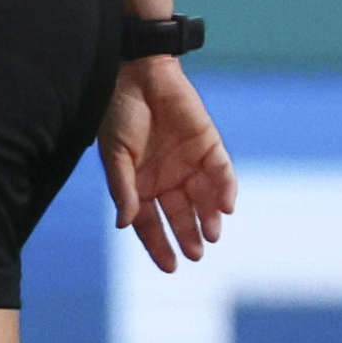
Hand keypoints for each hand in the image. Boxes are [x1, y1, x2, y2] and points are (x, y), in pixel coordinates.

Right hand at [100, 55, 237, 273]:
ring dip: (209, 219)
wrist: (138, 75)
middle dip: (188, 236)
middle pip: (180, 216)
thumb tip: (123, 224)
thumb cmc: (117, 114)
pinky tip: (226, 207)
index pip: (148, 222)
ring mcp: (188, 164)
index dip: (158, 245)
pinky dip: (225, 191)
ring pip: (204, 201)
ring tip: (211, 235)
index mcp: (138, 184)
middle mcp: (165, 179)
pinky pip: (222, 174)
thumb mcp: (115, 155)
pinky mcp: (209, 147)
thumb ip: (122, 189)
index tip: (170, 267)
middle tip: (196, 255)